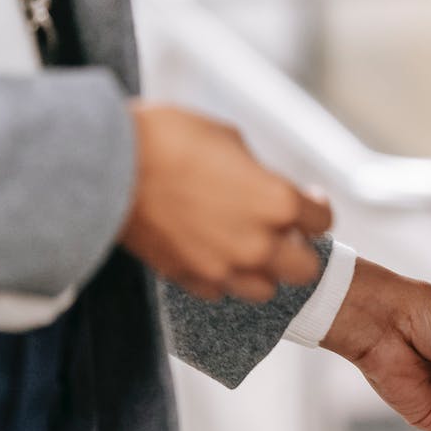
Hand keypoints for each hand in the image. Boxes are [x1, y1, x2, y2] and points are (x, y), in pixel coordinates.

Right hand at [118, 103, 333, 301]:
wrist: (108, 165)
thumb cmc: (169, 139)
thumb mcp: (229, 139)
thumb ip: (258, 173)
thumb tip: (263, 186)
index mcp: (278, 202)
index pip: (322, 220)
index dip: (315, 207)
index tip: (305, 199)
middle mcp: (258, 244)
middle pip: (305, 270)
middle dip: (298, 250)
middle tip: (281, 231)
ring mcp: (223, 269)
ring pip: (264, 290)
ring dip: (262, 270)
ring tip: (244, 247)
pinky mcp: (189, 280)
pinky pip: (219, 291)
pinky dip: (220, 277)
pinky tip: (209, 252)